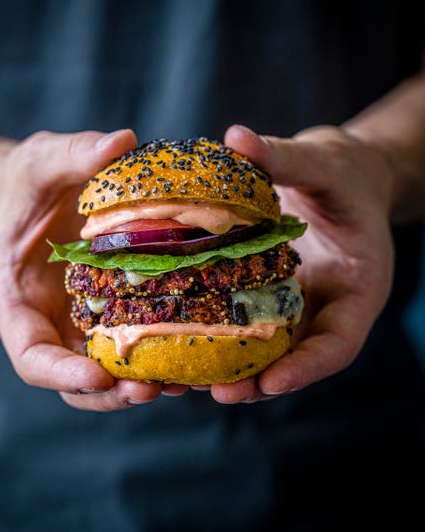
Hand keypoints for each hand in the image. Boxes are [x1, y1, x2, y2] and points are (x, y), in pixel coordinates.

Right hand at [0, 129, 186, 411]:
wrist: (44, 196)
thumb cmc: (32, 182)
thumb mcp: (43, 161)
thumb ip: (73, 154)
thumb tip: (120, 142)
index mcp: (17, 303)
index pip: (32, 357)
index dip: (62, 374)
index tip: (100, 375)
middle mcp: (51, 326)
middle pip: (76, 382)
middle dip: (112, 393)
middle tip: (152, 390)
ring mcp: (83, 327)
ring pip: (111, 374)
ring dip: (145, 384)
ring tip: (185, 381)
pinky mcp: (114, 317)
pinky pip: (137, 345)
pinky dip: (161, 356)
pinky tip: (198, 351)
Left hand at [207, 124, 394, 403]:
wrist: (340, 182)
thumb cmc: (342, 176)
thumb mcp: (323, 165)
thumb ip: (287, 157)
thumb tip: (236, 137)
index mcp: (355, 291)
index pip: (338, 343)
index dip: (308, 368)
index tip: (273, 381)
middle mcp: (323, 311)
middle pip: (296, 360)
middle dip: (260, 383)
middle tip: (221, 394)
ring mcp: (293, 310)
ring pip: (265, 352)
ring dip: (230, 370)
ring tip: (190, 382)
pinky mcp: (265, 300)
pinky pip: (242, 326)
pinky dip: (214, 338)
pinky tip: (176, 339)